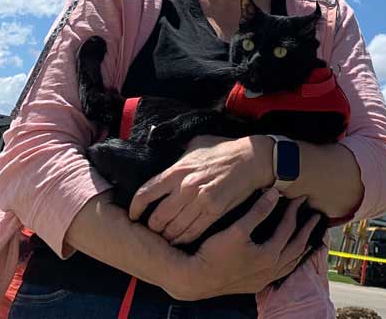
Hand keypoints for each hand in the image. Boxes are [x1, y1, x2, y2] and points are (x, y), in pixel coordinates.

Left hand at [129, 134, 273, 244]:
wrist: (251, 159)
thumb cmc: (223, 150)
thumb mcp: (195, 145)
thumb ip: (177, 157)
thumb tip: (162, 158)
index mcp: (177, 170)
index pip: (145, 193)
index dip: (135, 209)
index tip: (134, 215)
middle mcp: (185, 186)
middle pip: (157, 217)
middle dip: (151, 227)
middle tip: (151, 230)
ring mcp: (200, 200)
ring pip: (173, 229)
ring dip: (167, 237)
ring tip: (165, 237)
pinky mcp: (214, 211)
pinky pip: (192, 233)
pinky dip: (183, 239)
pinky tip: (181, 239)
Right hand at [166, 190, 321, 299]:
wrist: (195, 279)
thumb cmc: (214, 253)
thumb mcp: (237, 228)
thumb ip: (258, 211)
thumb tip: (274, 193)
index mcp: (269, 255)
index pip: (288, 228)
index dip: (294, 211)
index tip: (300, 197)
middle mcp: (270, 269)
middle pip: (296, 247)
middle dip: (307, 230)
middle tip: (317, 217)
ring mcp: (263, 279)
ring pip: (291, 263)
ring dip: (301, 248)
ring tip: (310, 238)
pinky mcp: (256, 284)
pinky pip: (281, 272)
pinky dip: (290, 261)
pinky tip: (288, 258)